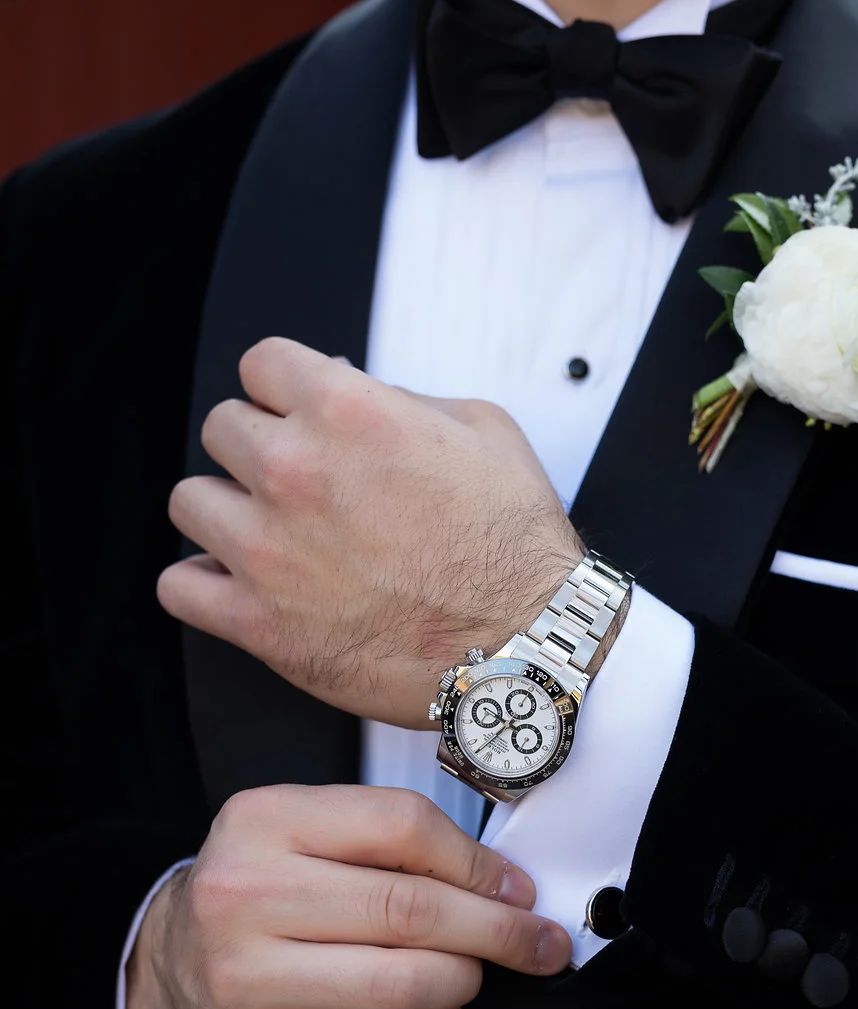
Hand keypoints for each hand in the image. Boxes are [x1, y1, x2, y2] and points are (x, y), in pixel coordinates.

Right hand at [126, 784, 571, 1008]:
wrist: (166, 968)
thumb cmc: (259, 891)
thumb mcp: (306, 830)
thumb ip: (392, 840)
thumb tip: (502, 883)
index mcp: (264, 821)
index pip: (402, 826)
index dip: (477, 862)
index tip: (516, 888)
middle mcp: (244, 896)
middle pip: (410, 911)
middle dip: (497, 930)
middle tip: (536, 941)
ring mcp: (247, 982)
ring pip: (405, 986)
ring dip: (464, 982)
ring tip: (469, 974)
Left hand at [157, 338, 582, 729]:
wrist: (527, 644)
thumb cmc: (514, 546)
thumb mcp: (482, 430)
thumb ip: (401, 399)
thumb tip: (348, 387)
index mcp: (347, 412)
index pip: (260, 364)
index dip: (284, 390)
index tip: (296, 414)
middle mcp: (296, 472)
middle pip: (220, 428)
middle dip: (257, 448)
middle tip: (297, 483)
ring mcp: (268, 550)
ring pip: (190, 502)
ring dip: (225, 512)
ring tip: (268, 534)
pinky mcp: (258, 622)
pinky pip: (179, 586)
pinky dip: (204, 584)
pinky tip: (241, 584)